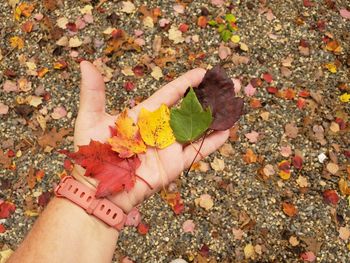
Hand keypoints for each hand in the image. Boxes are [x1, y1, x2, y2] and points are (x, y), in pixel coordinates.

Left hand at [73, 61, 228, 212]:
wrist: (98, 189)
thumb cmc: (93, 154)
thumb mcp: (91, 119)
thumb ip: (93, 93)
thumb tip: (85, 64)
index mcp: (145, 115)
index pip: (170, 93)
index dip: (187, 82)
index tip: (203, 72)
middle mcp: (160, 129)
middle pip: (189, 109)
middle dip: (208, 97)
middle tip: (227, 85)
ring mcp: (169, 147)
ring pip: (198, 129)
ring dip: (215, 118)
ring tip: (232, 105)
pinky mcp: (175, 164)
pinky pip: (198, 151)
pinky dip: (213, 143)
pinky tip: (227, 131)